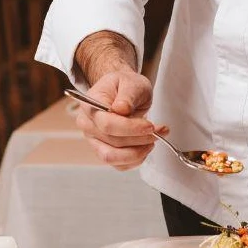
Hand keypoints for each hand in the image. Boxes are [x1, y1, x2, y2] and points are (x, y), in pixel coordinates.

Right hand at [73, 31, 164, 169]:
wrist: (123, 92)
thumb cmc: (125, 86)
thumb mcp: (132, 82)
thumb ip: (127, 95)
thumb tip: (121, 108)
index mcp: (89, 105)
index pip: (107, 124)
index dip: (131, 128)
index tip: (150, 126)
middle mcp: (88, 125)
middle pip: (112, 142)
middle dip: (140, 139)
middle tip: (158, 131)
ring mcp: (94, 140)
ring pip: (113, 158)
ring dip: (138, 152)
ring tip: (154, 139)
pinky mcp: (104, 151)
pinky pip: (119, 165)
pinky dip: (136, 160)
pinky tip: (145, 146)